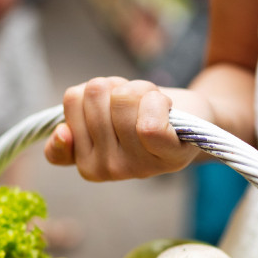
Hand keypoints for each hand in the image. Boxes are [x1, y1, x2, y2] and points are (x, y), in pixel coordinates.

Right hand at [44, 78, 208, 181]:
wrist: (198, 120)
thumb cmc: (146, 114)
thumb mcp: (103, 112)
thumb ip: (75, 116)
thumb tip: (60, 132)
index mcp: (86, 164)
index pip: (59, 134)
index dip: (74, 110)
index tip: (89, 117)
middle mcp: (106, 170)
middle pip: (92, 96)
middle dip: (115, 86)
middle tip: (133, 103)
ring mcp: (135, 166)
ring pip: (120, 99)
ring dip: (139, 88)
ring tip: (151, 103)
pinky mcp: (166, 155)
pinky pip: (148, 119)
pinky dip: (157, 99)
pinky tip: (165, 106)